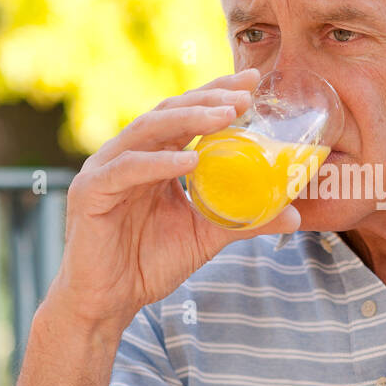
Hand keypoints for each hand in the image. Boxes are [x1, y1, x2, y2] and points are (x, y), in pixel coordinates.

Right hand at [45, 68, 300, 333]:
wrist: (106, 303)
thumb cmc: (148, 264)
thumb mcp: (205, 236)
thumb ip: (244, 220)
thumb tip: (295, 215)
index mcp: (152, 158)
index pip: (186, 114)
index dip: (217, 94)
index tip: (253, 82)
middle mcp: (127, 154)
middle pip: (169, 112)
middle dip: (208, 98)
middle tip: (245, 94)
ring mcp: (105, 170)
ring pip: (149, 130)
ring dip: (189, 119)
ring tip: (226, 114)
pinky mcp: (91, 192)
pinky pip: (128, 170)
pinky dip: (160, 163)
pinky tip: (190, 160)